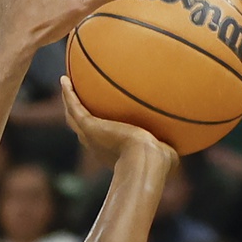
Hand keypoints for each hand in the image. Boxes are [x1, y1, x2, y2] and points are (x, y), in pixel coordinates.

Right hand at [59, 74, 176, 168]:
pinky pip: (74, 106)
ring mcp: (91, 135)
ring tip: (66, 85)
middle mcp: (97, 145)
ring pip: (73, 116)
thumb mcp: (166, 153)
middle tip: (75, 102)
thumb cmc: (159, 163)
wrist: (146, 162)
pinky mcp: (89, 126)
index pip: (101, 139)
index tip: (100, 121)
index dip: (98, 130)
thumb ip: (167, 147)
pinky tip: (65, 79)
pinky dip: (68, 93)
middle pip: (81, 128)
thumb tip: (176, 144)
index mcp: (112, 153)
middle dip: (78, 115)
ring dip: (69, 101)